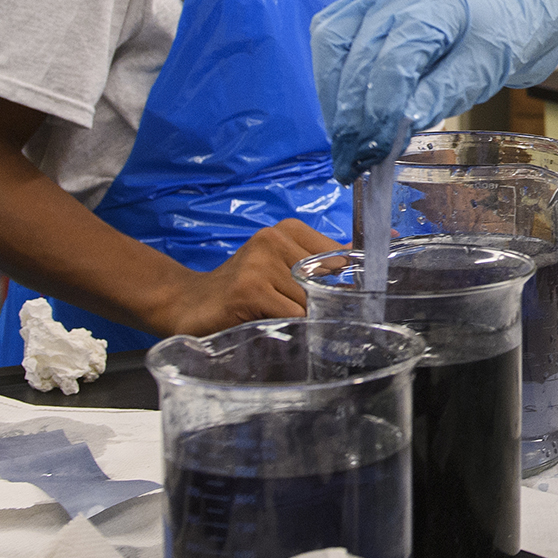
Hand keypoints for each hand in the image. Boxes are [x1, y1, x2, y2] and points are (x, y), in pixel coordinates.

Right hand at [149, 219, 341, 337]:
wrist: (188, 303)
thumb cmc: (243, 288)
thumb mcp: (281, 266)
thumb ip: (319, 265)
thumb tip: (369, 268)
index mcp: (288, 230)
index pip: (339, 253)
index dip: (351, 276)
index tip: (355, 288)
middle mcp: (274, 239)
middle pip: (326, 281)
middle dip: (324, 303)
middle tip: (303, 313)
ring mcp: (260, 263)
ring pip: (309, 301)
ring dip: (301, 319)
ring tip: (275, 316)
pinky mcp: (249, 290)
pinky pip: (291, 315)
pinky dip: (288, 327)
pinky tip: (267, 323)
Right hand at [312, 0, 557, 181]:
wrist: (502, 18)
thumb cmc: (495, 45)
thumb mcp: (479, 75)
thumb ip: (438, 97)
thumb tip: (395, 130)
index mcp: (437, 3)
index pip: (394, 60)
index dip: (379, 110)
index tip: (375, 153)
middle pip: (356, 54)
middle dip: (350, 116)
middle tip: (352, 163)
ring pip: (331, 44)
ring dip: (332, 99)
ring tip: (344, 145)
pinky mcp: (360, 5)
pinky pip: (330, 41)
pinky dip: (330, 82)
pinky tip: (343, 116)